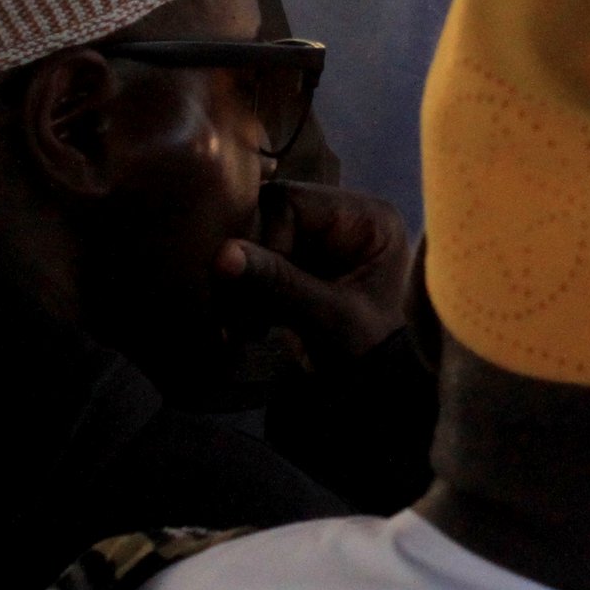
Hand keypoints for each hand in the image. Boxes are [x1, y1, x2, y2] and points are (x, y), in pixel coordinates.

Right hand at [220, 180, 416, 364]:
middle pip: (271, 218)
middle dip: (250, 262)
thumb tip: (222, 255)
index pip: (293, 202)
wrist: (367, 387)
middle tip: (236, 306)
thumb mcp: (326, 315)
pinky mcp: (298, 265)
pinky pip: (257, 264)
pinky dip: (246, 293)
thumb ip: (278, 282)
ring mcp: (319, 241)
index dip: (262, 238)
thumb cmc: (364, 349)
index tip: (251, 284)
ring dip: (244, 282)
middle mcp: (344, 219)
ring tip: (245, 323)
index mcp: (367, 218)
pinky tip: (249, 326)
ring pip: (257, 241)